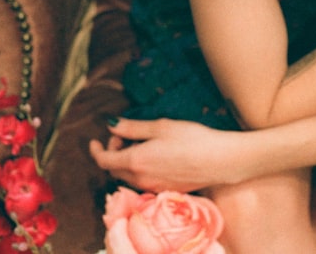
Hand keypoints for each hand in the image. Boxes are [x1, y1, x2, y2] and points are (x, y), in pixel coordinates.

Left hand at [90, 118, 248, 192]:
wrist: (220, 161)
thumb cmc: (192, 139)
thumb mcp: (161, 127)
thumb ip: (132, 128)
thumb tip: (111, 126)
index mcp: (135, 161)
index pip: (104, 161)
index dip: (96, 150)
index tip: (95, 140)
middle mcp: (140, 178)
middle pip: (114, 171)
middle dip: (113, 154)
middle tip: (124, 137)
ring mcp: (153, 187)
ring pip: (128, 178)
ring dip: (126, 163)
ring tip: (140, 145)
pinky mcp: (166, 190)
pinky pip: (143, 182)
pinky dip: (139, 170)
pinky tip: (155, 157)